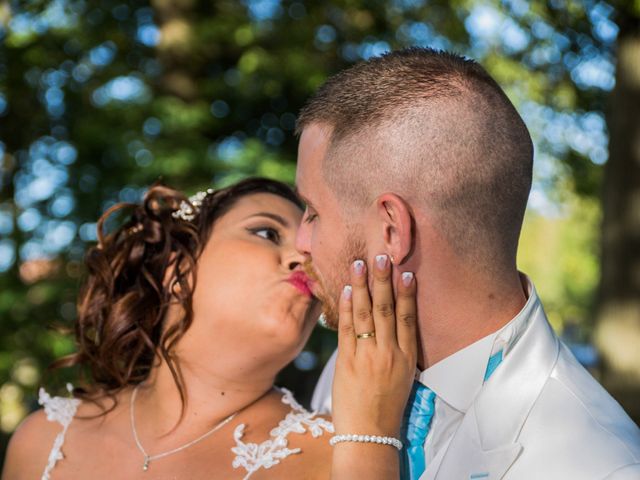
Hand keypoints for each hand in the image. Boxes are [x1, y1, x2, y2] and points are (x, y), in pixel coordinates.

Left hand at [331, 254, 416, 438]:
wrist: (369, 434)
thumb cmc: (387, 407)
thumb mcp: (403, 377)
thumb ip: (397, 350)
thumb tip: (389, 325)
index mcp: (406, 358)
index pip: (407, 319)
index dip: (407, 294)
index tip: (406, 272)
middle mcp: (388, 354)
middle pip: (387, 310)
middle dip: (383, 281)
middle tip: (382, 256)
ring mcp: (367, 357)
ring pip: (366, 315)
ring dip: (363, 287)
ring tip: (360, 264)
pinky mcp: (347, 362)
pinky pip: (347, 330)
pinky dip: (347, 309)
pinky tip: (347, 291)